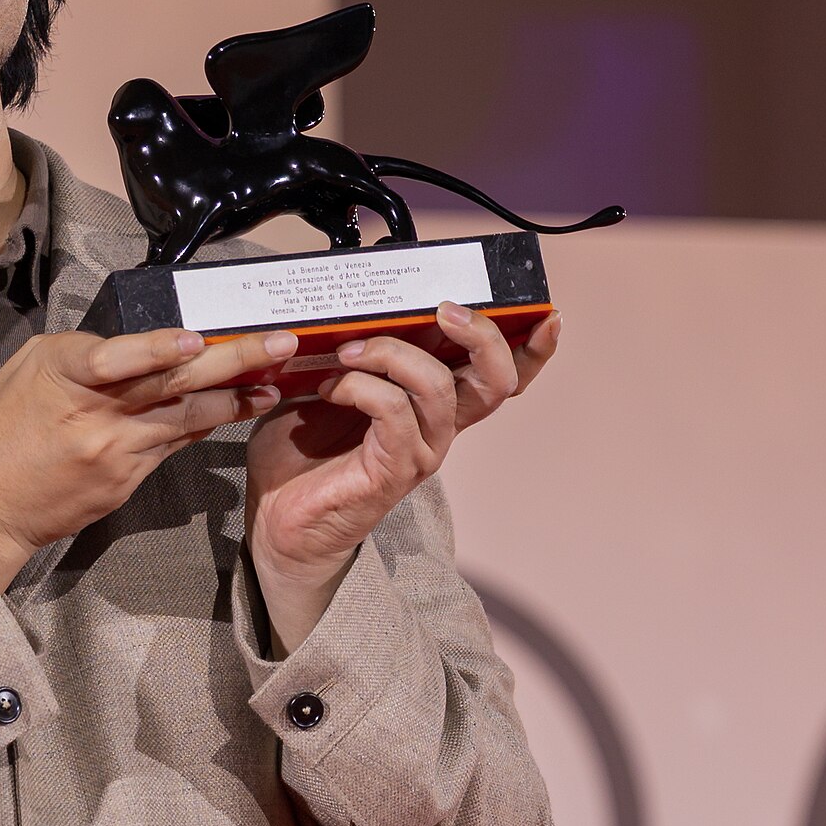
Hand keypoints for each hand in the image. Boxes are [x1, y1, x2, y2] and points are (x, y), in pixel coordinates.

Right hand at [0, 325, 293, 590]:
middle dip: (234, 360)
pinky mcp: (127, 479)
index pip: (119, 359)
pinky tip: (235, 408)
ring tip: (274, 381)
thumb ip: (81, 353)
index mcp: (64, 376)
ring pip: (188, 417)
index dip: (160, 350)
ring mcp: (115, 451)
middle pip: (174, 383)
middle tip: (279, 343)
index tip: (199, 340)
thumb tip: (135, 343)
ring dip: (236, 396)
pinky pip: (174, 444)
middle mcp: (96, 414)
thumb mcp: (25, 371)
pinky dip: (206, 422)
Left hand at [247, 303, 559, 652]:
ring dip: (392, 354)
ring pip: (437, 386)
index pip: (501, 378)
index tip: (545, 314)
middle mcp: (440, 429)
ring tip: (349, 352)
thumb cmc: (304, 454)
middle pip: (495, 381)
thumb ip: (356, 351)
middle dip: (480, 334)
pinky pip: (393, 412)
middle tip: (442, 310)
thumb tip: (350, 306)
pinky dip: (360, 386)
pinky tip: (329, 388)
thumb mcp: (330, 386)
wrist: (280, 519)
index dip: (532, 349)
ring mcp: (420, 452)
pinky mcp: (392, 470)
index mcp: (436, 406)